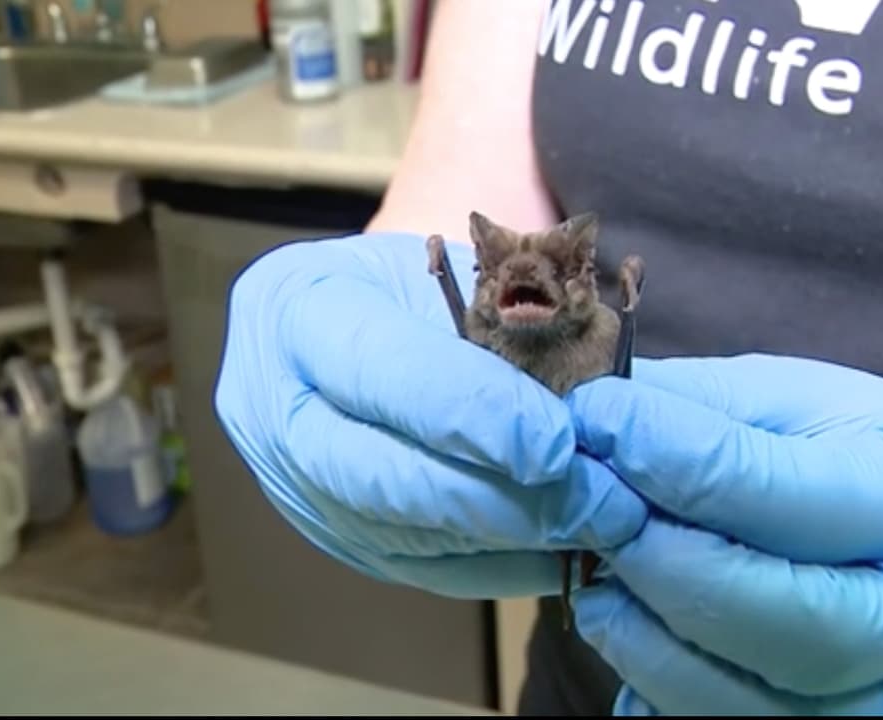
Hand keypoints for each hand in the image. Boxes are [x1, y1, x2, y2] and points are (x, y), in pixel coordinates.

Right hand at [213, 231, 645, 597]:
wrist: (360, 320)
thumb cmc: (413, 286)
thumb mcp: (453, 268)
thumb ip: (506, 324)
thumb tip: (606, 400)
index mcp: (297, 311)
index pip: (381, 373)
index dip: (471, 414)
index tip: (557, 443)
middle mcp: (276, 409)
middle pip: (381, 478)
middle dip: (501, 500)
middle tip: (599, 502)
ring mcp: (299, 488)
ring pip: (406, 538)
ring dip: (513, 540)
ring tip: (600, 525)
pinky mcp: (341, 539)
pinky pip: (425, 570)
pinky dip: (504, 566)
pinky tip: (569, 553)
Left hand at [564, 354, 882, 714]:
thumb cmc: (862, 452)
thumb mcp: (798, 399)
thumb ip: (700, 409)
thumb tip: (593, 418)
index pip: (783, 494)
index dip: (673, 457)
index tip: (599, 419)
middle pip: (778, 621)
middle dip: (663, 566)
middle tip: (595, 516)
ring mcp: (879, 700)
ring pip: (741, 700)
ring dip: (643, 638)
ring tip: (601, 580)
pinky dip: (654, 686)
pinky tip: (637, 628)